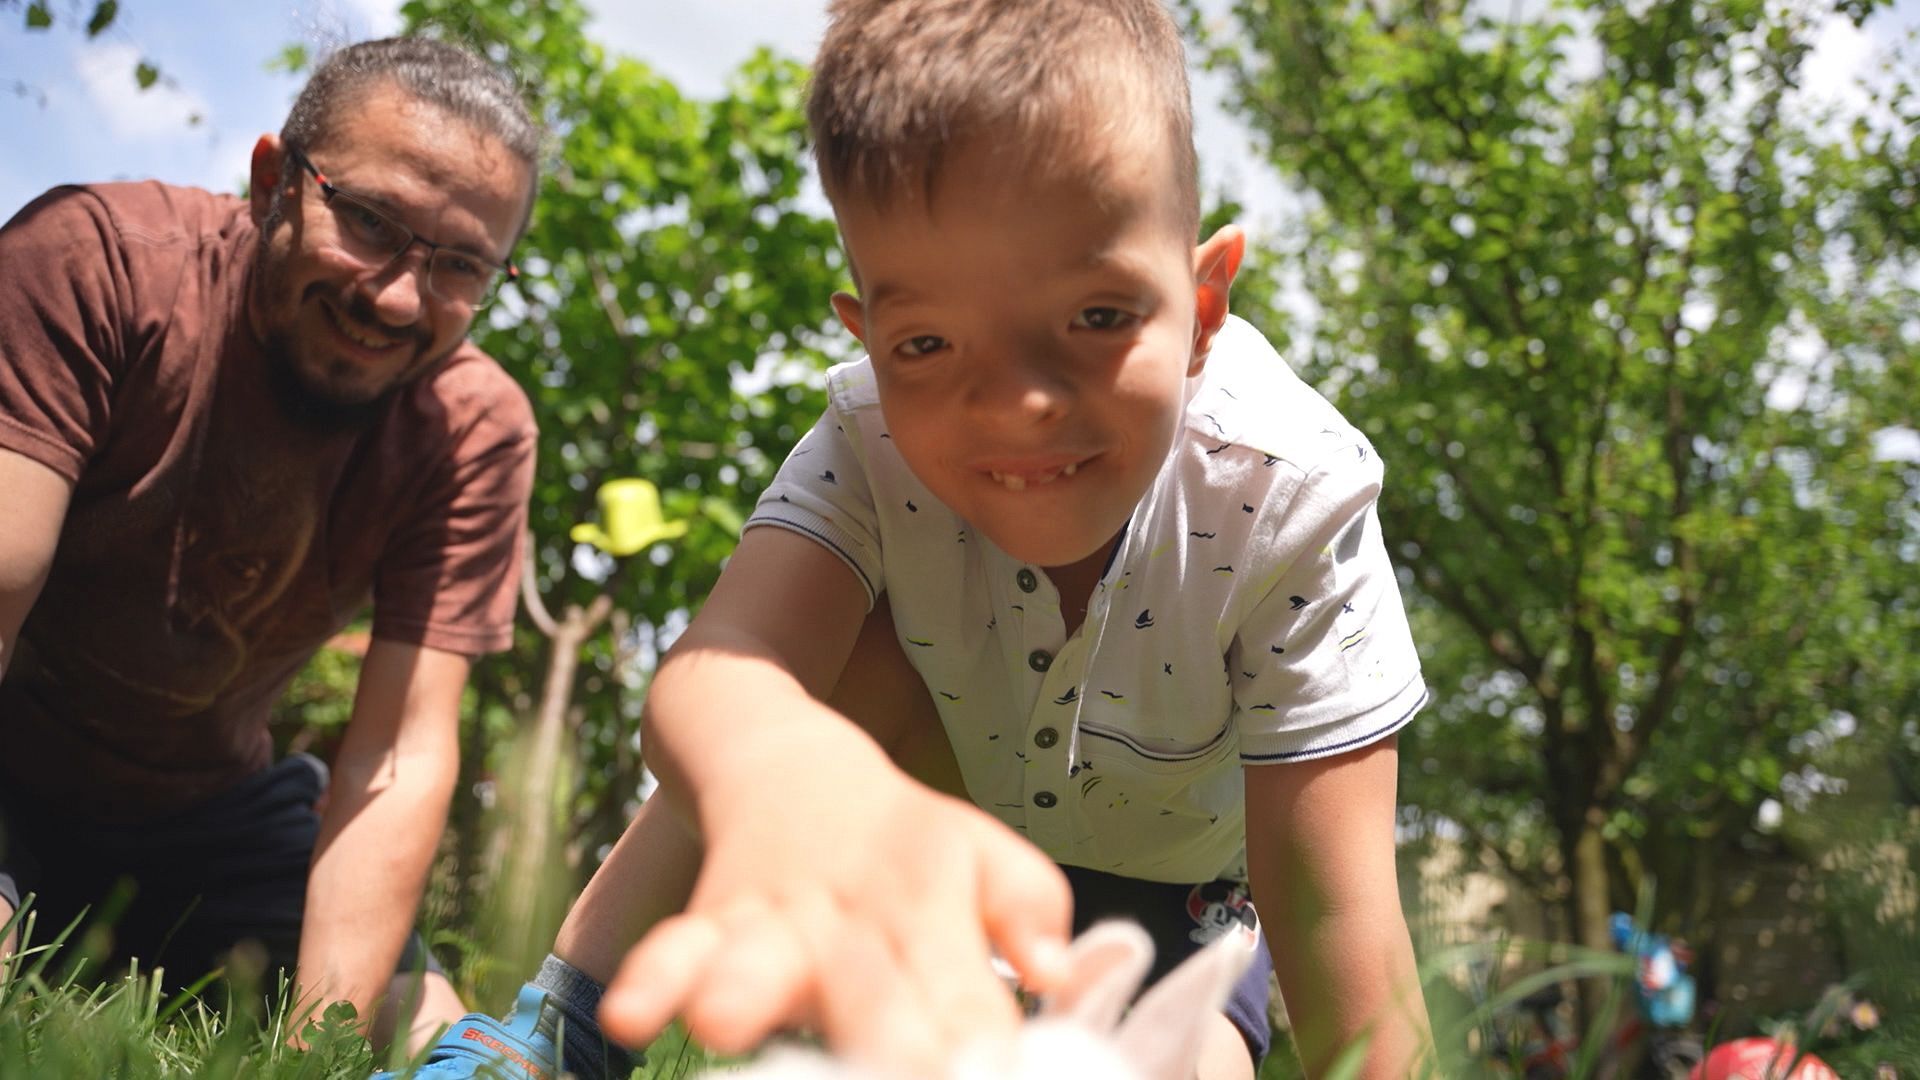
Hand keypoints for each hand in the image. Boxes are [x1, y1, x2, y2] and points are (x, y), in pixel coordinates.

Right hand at [599, 744, 1071, 1071]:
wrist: (789, 767)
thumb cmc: (902, 838)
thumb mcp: (980, 852)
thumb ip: (1029, 906)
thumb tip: (1061, 973)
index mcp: (935, 912)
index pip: (970, 1009)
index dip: (979, 1055)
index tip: (988, 1078)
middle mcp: (856, 924)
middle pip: (869, 1000)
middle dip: (880, 1050)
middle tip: (900, 1073)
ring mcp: (776, 925)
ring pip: (760, 963)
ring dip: (749, 996)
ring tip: (727, 1022)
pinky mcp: (709, 925)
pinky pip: (672, 951)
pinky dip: (652, 981)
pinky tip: (633, 1016)